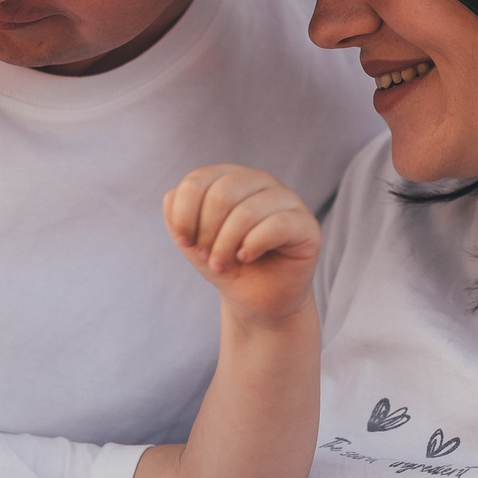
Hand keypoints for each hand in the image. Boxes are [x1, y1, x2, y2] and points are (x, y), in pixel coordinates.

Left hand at [163, 164, 321, 325]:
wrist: (257, 299)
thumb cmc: (227, 265)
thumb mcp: (193, 243)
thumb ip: (177, 218)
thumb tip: (171, 195)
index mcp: (231, 177)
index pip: (198, 180)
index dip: (184, 214)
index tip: (184, 242)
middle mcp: (260, 181)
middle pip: (222, 194)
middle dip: (207, 232)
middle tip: (207, 257)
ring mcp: (286, 199)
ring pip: (247, 212)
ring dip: (226, 245)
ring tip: (222, 265)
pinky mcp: (306, 224)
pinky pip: (276, 225)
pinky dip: (253, 245)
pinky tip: (247, 257)